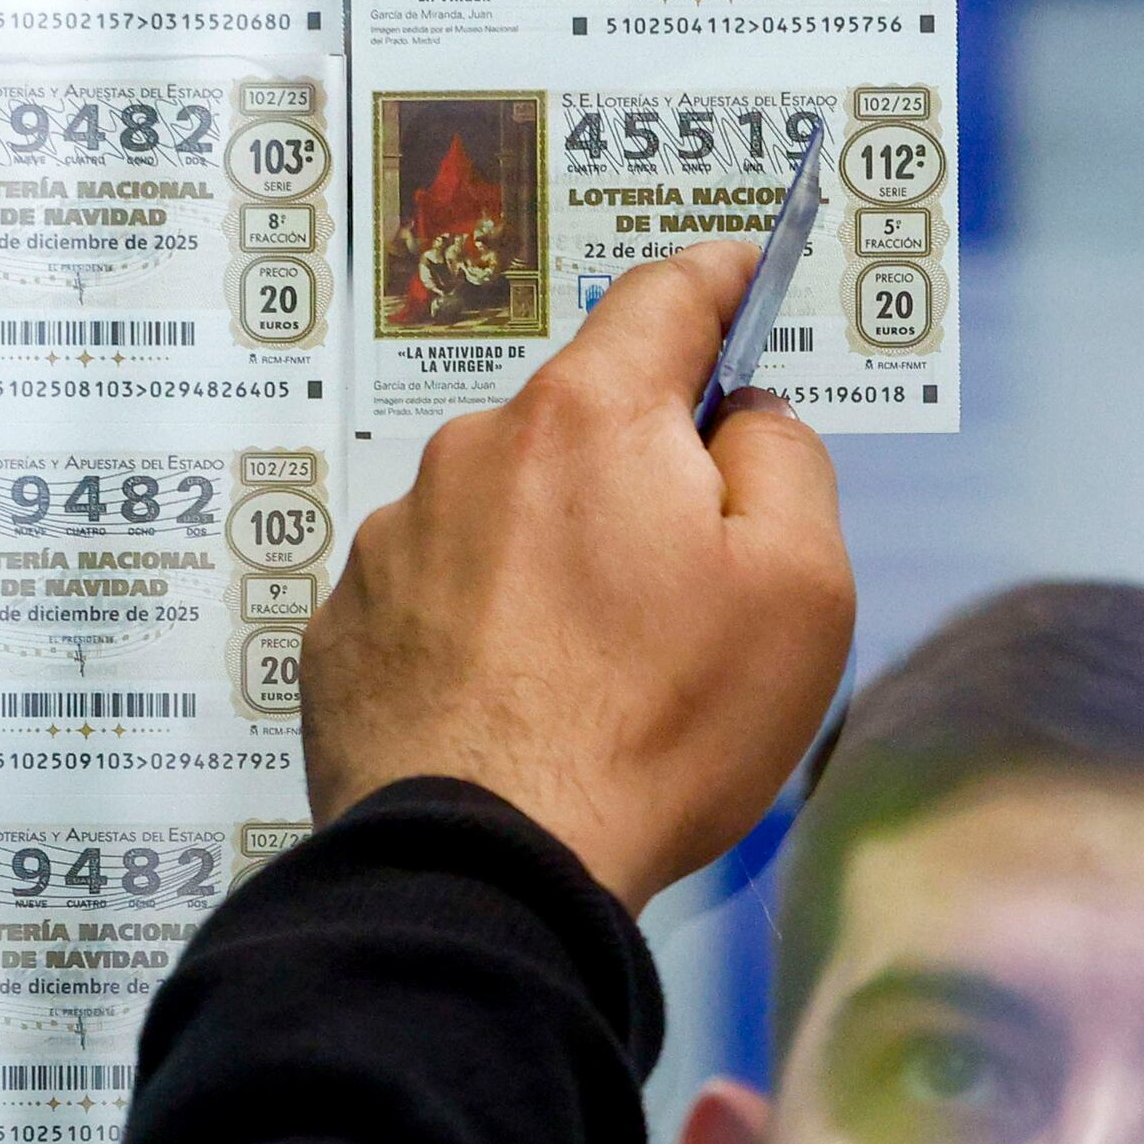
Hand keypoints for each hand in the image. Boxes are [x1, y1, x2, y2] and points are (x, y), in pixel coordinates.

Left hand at [302, 237, 852, 910]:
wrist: (486, 867)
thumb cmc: (657, 729)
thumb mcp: (799, 588)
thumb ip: (787, 460)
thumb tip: (742, 419)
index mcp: (589, 418)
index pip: (663, 298)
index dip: (718, 281)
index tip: (742, 276)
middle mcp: (473, 453)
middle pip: (583, 423)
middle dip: (640, 474)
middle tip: (690, 589)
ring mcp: (394, 543)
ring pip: (506, 516)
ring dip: (557, 561)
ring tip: (599, 678)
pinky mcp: (344, 632)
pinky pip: (440, 601)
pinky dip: (487, 633)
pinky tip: (523, 710)